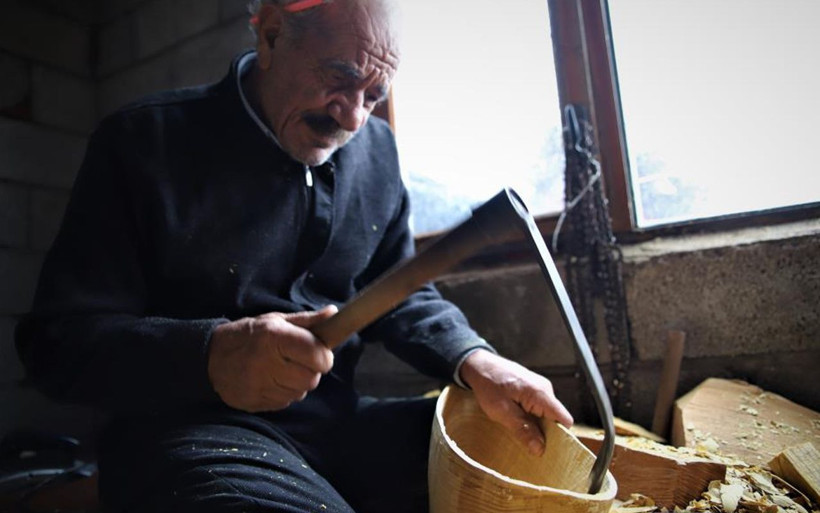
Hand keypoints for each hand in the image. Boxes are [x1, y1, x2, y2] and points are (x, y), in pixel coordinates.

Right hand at [207, 306, 336, 411]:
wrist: (210, 358)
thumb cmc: (248, 335)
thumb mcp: (274, 320)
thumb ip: (306, 321)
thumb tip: (333, 313)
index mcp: (274, 337)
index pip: (318, 356)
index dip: (323, 356)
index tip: (318, 352)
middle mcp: (267, 363)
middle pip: (312, 379)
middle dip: (311, 370)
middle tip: (298, 361)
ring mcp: (259, 386)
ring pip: (300, 392)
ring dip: (298, 383)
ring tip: (282, 370)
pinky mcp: (255, 402)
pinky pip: (285, 402)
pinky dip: (284, 393)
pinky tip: (271, 381)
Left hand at [459, 349, 572, 456]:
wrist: (479, 364)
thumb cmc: (488, 385)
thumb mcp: (501, 411)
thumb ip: (522, 429)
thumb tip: (540, 449)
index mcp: (541, 394)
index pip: (564, 420)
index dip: (560, 437)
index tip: (547, 451)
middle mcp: (545, 389)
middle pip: (556, 419)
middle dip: (544, 433)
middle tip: (527, 444)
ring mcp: (540, 388)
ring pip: (546, 414)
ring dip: (535, 425)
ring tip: (517, 430)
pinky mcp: (533, 389)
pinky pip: (539, 408)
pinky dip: (530, 417)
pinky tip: (516, 419)